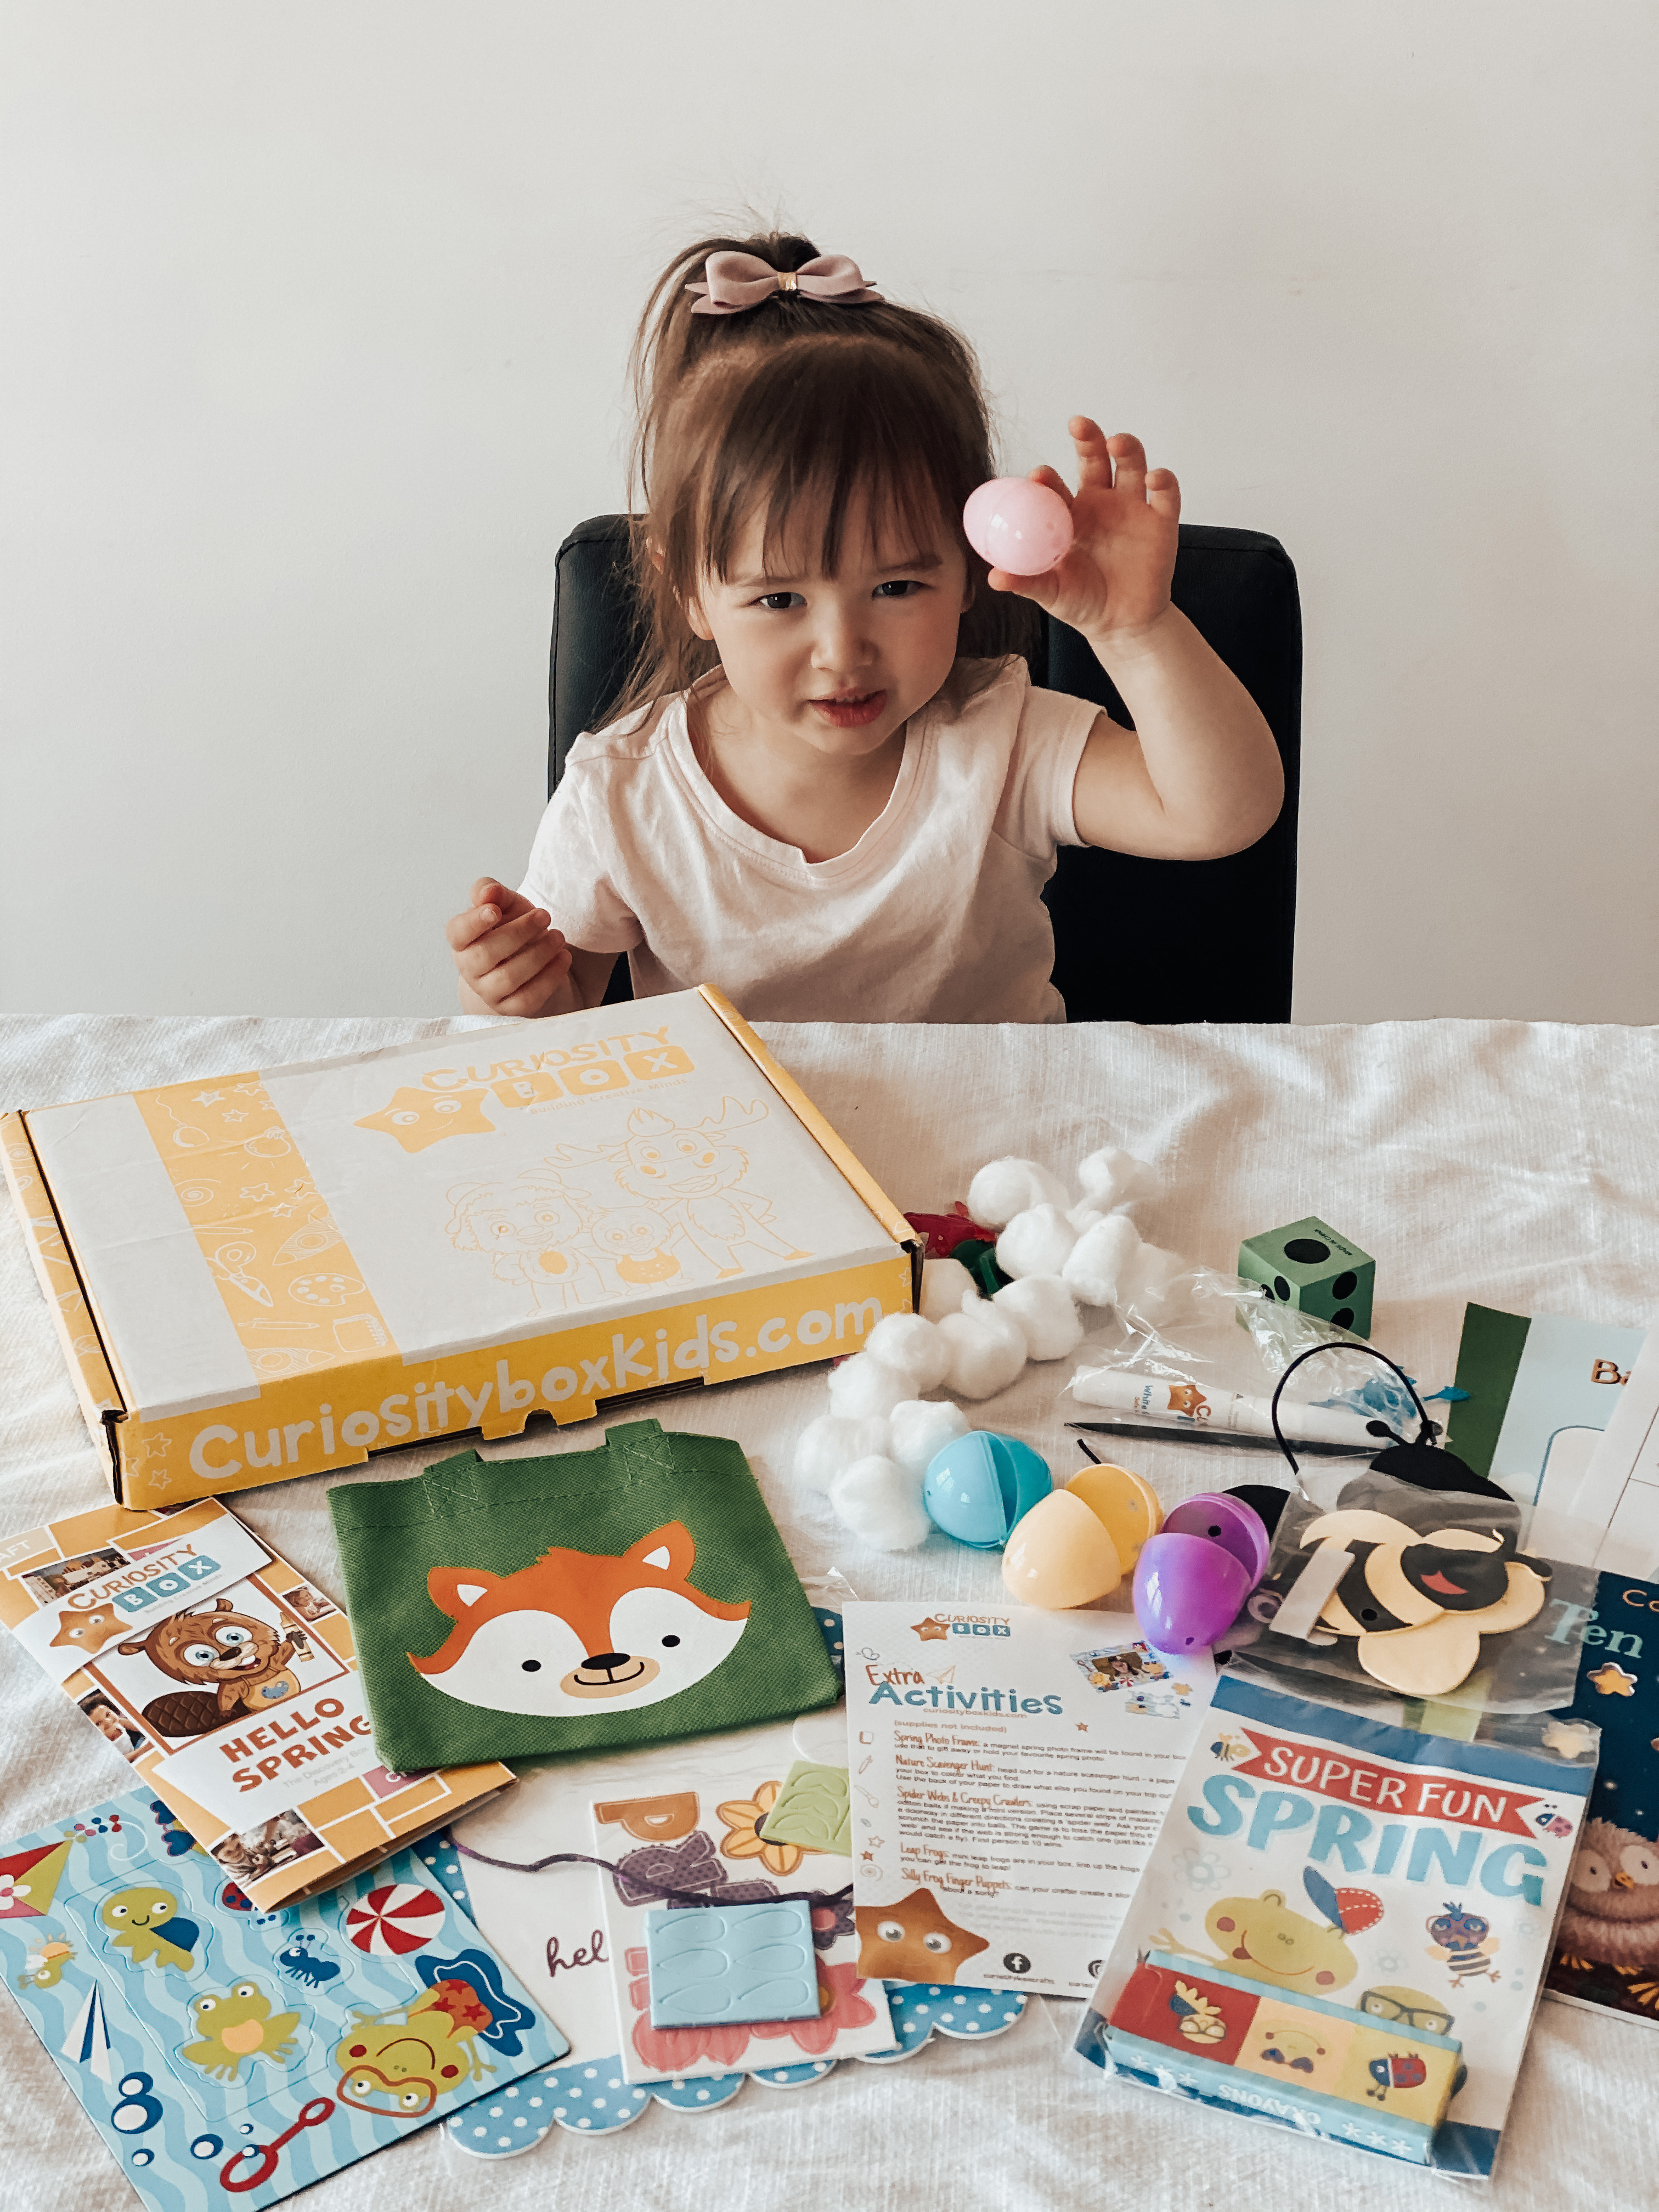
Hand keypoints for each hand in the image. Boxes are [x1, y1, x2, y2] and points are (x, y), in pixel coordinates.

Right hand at [446, 877, 573, 1016]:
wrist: (525, 958)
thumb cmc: (510, 927)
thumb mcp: (504, 904)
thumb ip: (491, 892)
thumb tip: (489, 892)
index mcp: (462, 940)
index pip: (457, 933)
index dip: (474, 922)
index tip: (495, 910)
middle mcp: (470, 968)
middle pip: (485, 954)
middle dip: (518, 933)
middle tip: (544, 916)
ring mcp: (488, 991)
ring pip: (508, 977)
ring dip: (538, 954)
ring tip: (558, 937)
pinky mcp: (511, 1007)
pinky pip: (529, 997)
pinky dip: (550, 976)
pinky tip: (564, 957)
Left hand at [989, 419, 1178, 645]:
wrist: (1122, 625)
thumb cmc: (1082, 602)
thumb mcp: (1051, 594)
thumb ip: (1026, 582)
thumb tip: (994, 577)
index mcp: (1069, 514)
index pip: (1056, 486)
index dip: (1048, 478)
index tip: (1038, 476)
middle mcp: (1101, 502)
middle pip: (1095, 459)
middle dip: (1088, 439)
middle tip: (1078, 425)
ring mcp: (1132, 507)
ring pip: (1132, 465)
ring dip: (1127, 448)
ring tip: (1116, 442)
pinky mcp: (1161, 520)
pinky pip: (1166, 493)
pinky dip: (1163, 480)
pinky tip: (1154, 477)